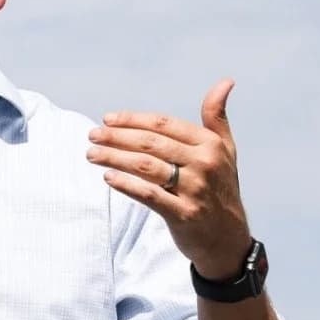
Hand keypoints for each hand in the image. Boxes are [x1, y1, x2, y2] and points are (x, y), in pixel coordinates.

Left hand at [86, 79, 251, 279]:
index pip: (164, 125)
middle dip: (117, 137)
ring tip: (92, 155)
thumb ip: (217, 118)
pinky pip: (149, 196)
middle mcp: (204, 164)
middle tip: (92, 135)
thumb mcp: (225, 151)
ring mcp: (194, 190)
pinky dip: (127, 185)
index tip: (107, 119)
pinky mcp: (183, 214)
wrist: (227, 238)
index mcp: (209, 144)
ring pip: (146, 167)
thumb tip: (226, 81)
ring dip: (115, 158)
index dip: (133, 120)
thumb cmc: (221, 189)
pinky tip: (108, 178)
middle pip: (151, 144)